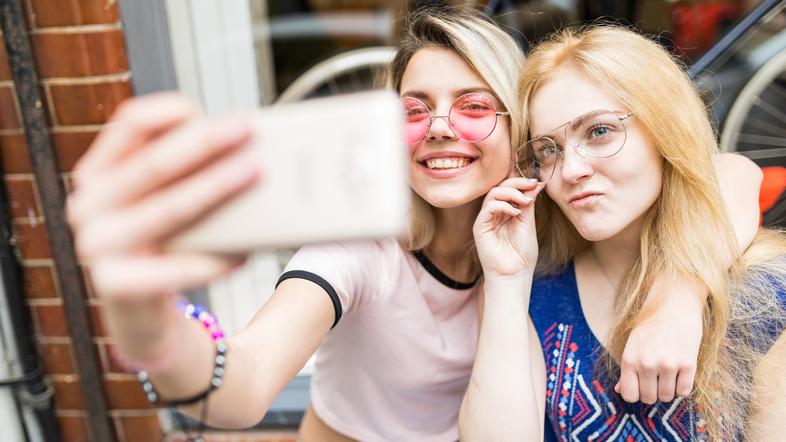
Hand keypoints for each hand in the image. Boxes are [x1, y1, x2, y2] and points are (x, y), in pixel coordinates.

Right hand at [67, 93, 260, 299]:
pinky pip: (169, 270)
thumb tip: (251, 150)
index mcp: (99, 172)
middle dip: (203, 143)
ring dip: (214, 188)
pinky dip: (209, 260)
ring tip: (255, 174)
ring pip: (165, 210)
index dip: (168, 111)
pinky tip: (242, 252)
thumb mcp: (171, 201)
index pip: (129, 125)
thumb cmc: (168, 244)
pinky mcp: (114, 285)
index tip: (207, 107)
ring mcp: (95, 246)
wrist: (144, 315)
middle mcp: (89, 205)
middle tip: (247, 129)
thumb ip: (192, 172)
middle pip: (151, 164)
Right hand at [473, 177, 542, 280]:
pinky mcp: (480, 227)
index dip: (520, 182)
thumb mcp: (528, 223)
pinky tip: (515, 213)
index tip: (536, 182)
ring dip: (511, 192)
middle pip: (499, 187)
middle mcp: (494, 213)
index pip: (508, 188)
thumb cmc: (522, 254)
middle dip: (517, 183)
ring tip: (525, 201)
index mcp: (505, 212)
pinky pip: (488, 208)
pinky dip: (503, 206)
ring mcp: (486, 219)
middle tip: (531, 185)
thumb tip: (536, 184)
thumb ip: (528, 204)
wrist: (514, 274)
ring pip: (493, 194)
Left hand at [615, 281, 703, 403]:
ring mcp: (668, 365)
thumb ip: (627, 370)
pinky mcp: (688, 364)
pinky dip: (683, 386)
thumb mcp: (632, 344)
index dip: (637, 394)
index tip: (643, 386)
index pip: (629, 395)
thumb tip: (619, 391)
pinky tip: (681, 372)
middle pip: (649, 398)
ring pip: (667, 397)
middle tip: (658, 378)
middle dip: (654, 392)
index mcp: (629, 359)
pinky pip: (684, 392)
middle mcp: (646, 364)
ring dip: (669, 389)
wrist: (674, 303)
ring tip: (669, 373)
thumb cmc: (650, 325)